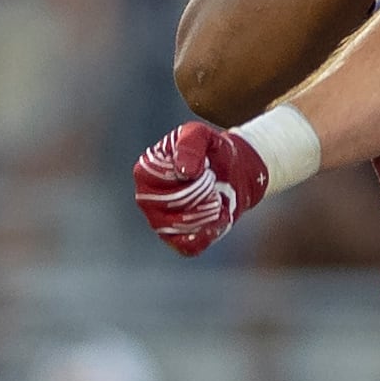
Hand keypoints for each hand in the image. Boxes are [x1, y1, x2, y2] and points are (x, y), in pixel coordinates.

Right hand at [133, 122, 267, 255]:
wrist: (234, 172)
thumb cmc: (211, 151)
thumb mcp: (202, 135)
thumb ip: (190, 143)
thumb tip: (184, 171)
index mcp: (145, 171)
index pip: (162, 179)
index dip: (189, 173)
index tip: (203, 165)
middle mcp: (147, 199)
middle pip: (173, 203)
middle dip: (201, 191)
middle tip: (213, 181)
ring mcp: (159, 221)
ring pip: (182, 225)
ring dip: (208, 210)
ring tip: (216, 197)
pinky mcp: (176, 239)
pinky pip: (188, 245)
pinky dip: (208, 233)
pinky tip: (221, 217)